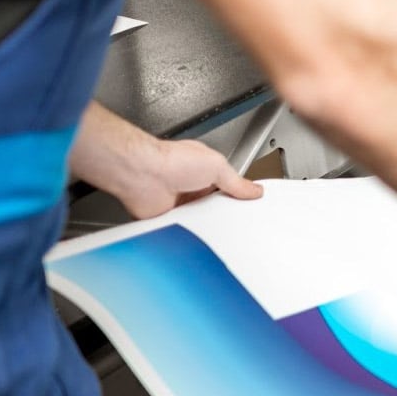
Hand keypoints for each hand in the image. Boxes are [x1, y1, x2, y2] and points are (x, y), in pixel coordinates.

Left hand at [109, 138, 263, 218]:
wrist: (141, 175)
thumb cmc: (171, 161)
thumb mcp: (217, 166)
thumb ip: (237, 182)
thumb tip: (254, 190)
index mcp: (205, 172)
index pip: (229, 189)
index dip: (239, 198)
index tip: (251, 207)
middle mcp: (191, 188)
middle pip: (216, 208)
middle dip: (225, 214)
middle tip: (234, 220)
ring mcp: (179, 205)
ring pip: (202, 221)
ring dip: (207, 224)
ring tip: (214, 225)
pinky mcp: (167, 219)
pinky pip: (185, 231)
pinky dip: (190, 234)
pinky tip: (196, 231)